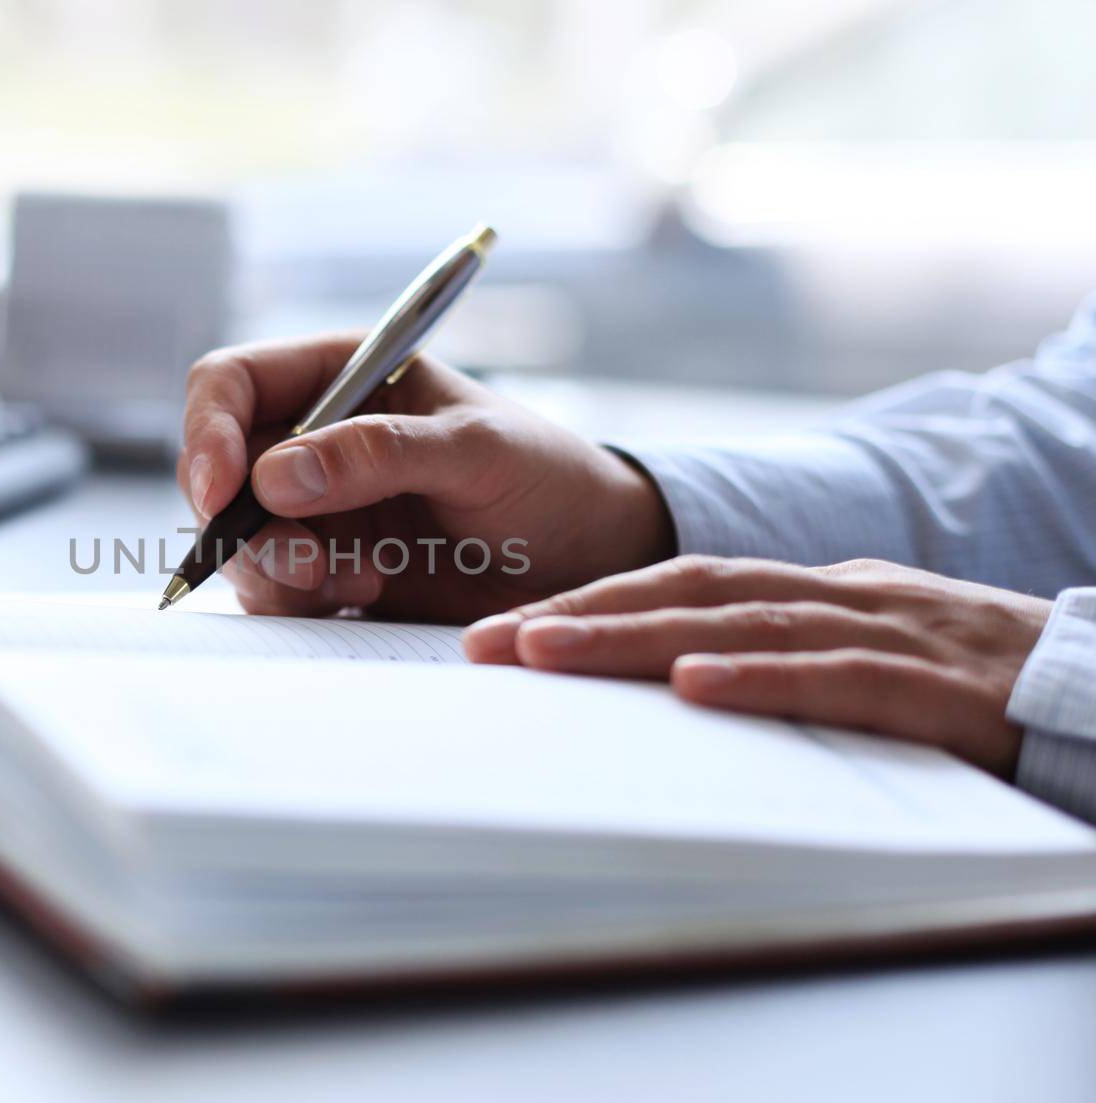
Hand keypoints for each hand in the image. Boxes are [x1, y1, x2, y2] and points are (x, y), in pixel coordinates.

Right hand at [178, 333, 674, 622]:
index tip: (219, 491)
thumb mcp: (476, 449)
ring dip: (276, 570)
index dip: (208, 431)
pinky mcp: (329, 571)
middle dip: (243, 524)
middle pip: (221, 472)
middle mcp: (312, 439)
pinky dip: (302, 602)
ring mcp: (316, 510)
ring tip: (357, 582)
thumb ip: (381, 454)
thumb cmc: (545, 476)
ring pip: (240, 540)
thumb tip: (277, 475)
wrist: (587, 559)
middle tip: (308, 566)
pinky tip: (368, 592)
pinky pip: (275, 590)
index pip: (231, 383)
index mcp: (337, 377)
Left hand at [463, 556, 1053, 776]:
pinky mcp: (940, 684)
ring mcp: (889, 629)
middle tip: (483, 646)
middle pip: (688, 591)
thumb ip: (781, 658)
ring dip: (635, 638)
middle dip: (579, 616)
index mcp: (815, 587)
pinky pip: (839, 677)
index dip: (589, 603)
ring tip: (545, 655)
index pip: (680, 583)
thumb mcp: (864, 656)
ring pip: (743, 622)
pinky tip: (695, 688)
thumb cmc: (971, 681)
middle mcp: (839, 593)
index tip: (502, 635)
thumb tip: (676, 686)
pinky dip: (763, 678)